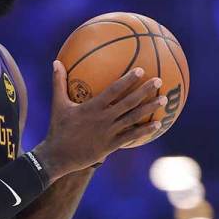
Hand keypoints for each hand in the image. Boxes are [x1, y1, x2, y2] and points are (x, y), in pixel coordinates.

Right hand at [33, 61, 165, 179]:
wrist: (58, 156)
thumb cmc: (58, 128)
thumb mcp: (58, 104)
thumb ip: (59, 82)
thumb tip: (56, 61)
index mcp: (92, 107)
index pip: (114, 90)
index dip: (128, 79)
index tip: (141, 70)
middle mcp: (104, 118)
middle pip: (129, 102)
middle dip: (144, 90)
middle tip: (159, 80)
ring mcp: (109, 132)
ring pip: (133, 118)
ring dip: (149, 108)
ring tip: (163, 100)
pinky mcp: (111, 146)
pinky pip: (131, 136)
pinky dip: (144, 131)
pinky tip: (157, 125)